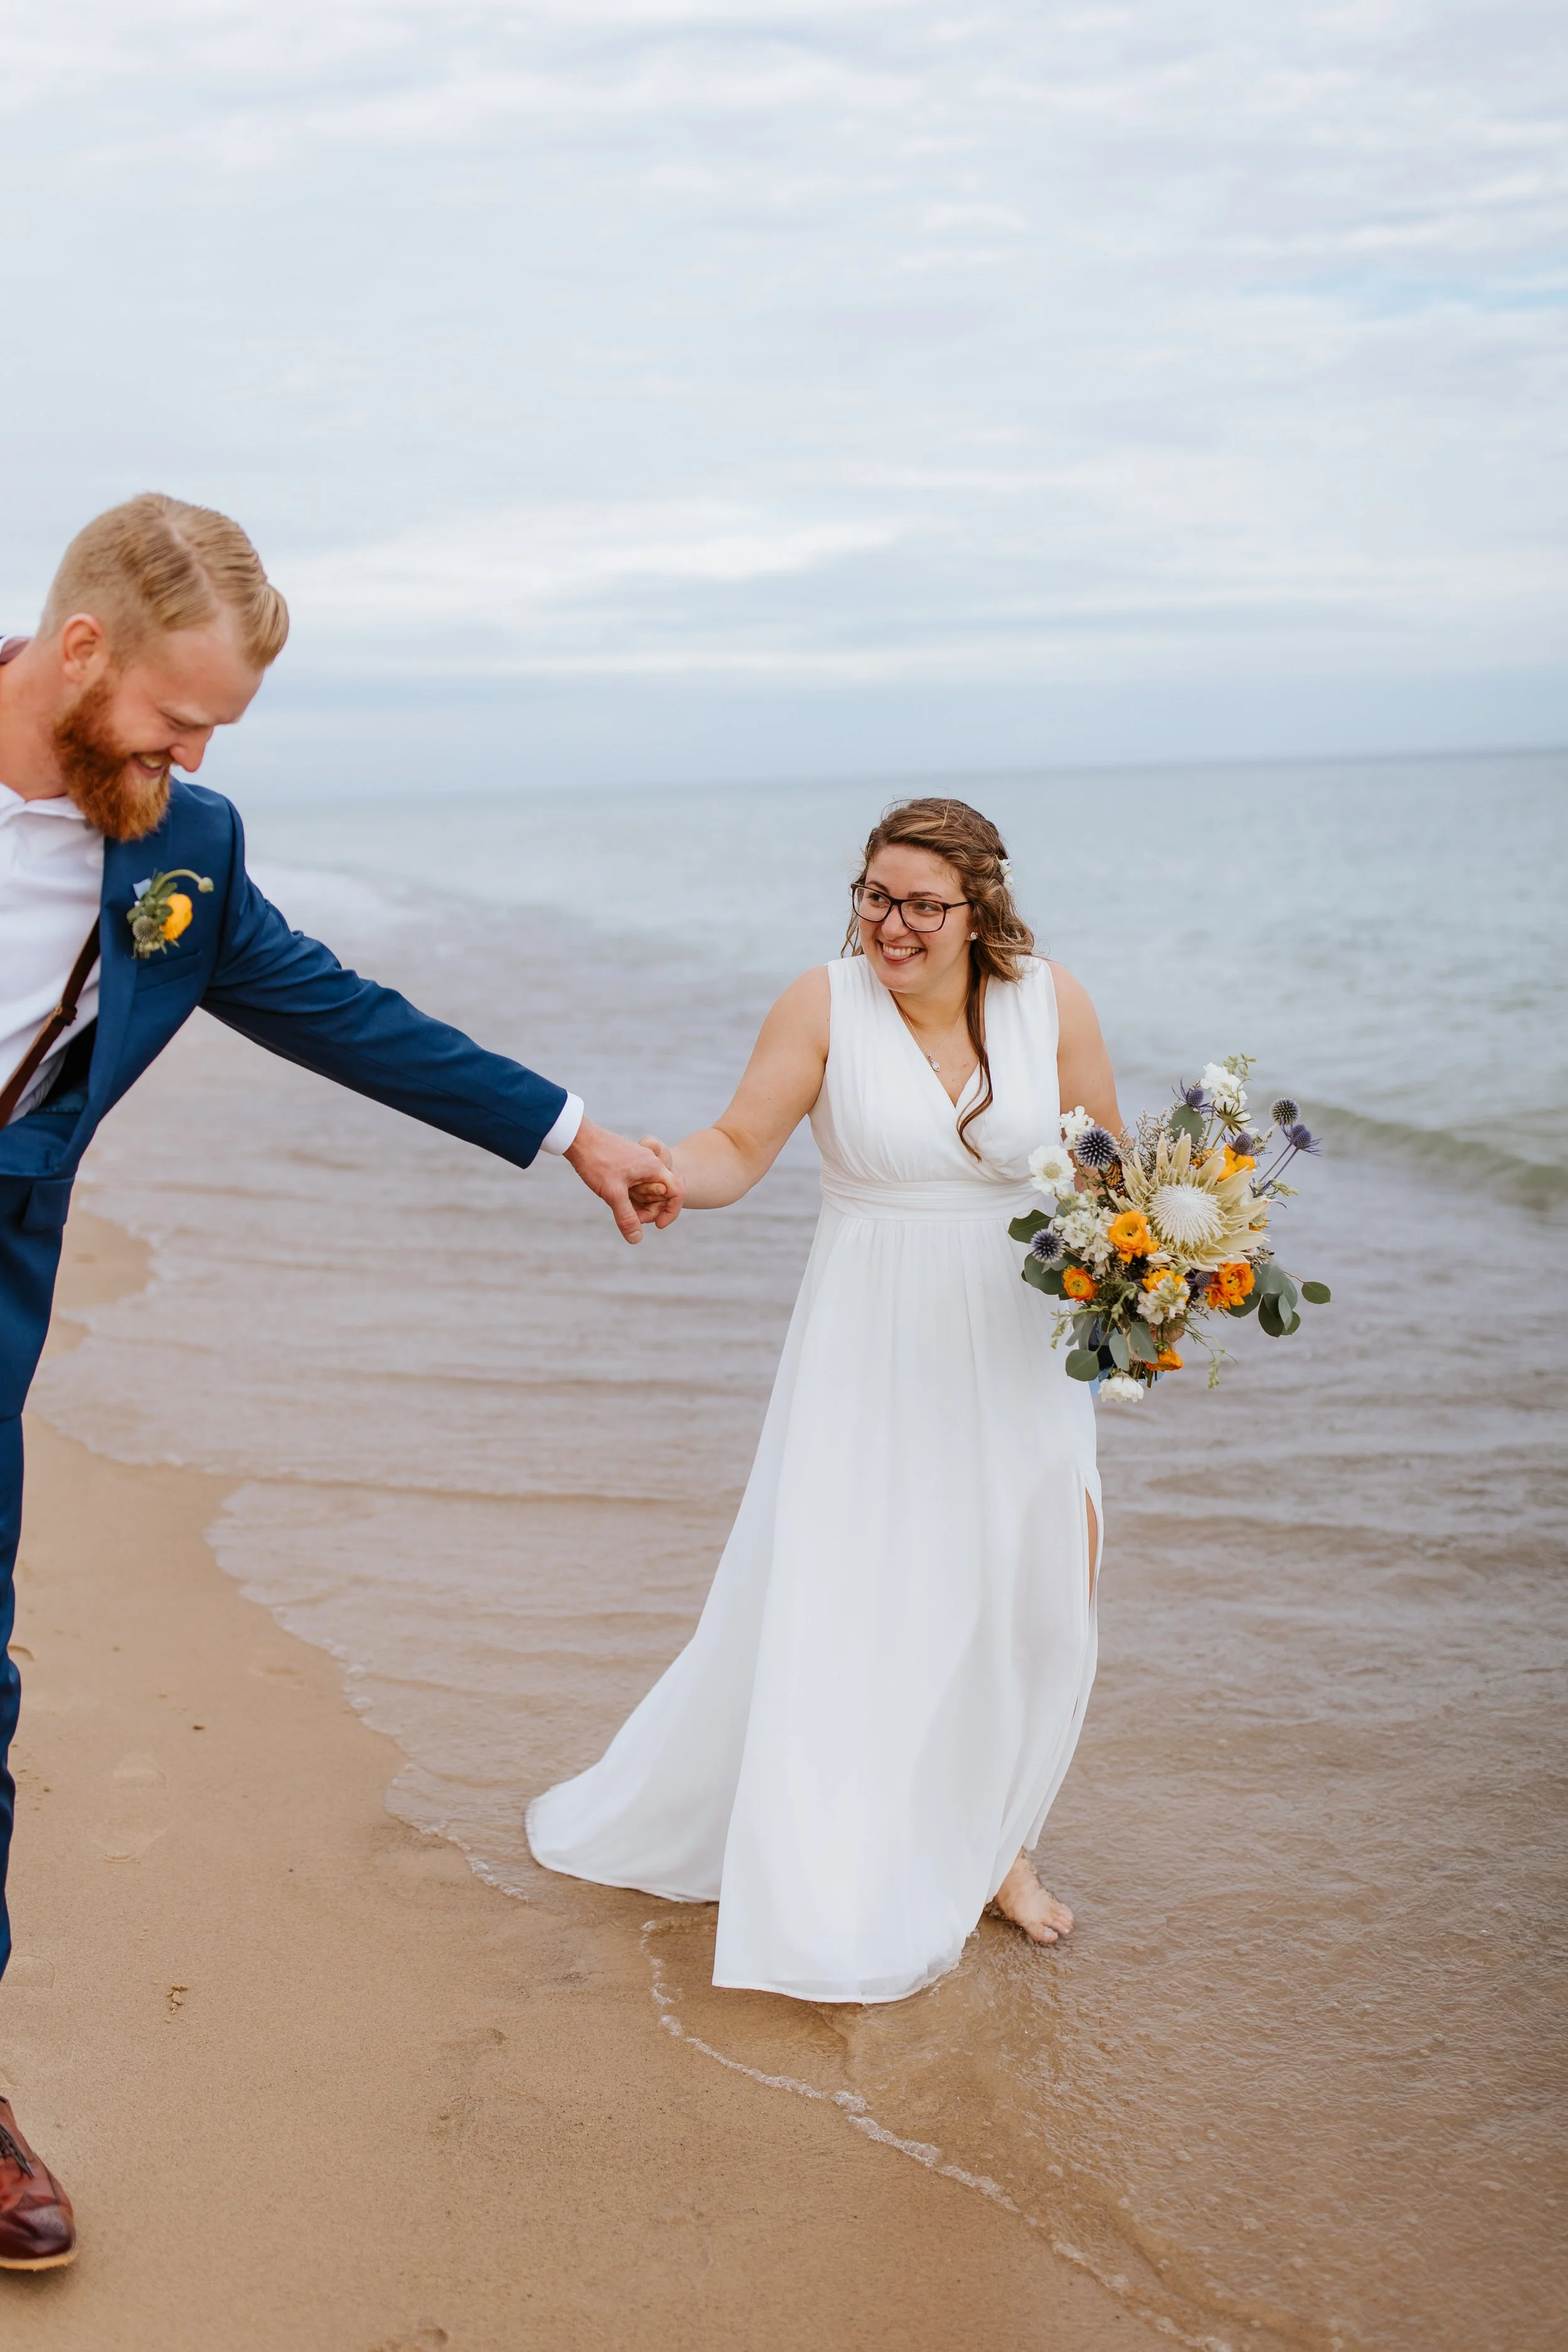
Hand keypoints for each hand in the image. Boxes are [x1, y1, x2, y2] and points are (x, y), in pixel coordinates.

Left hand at [564, 1118, 684, 1243]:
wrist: (578, 1138)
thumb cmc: (597, 1161)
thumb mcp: (612, 1194)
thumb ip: (626, 1218)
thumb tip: (636, 1239)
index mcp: (654, 1168)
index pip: (678, 1192)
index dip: (671, 1212)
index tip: (657, 1225)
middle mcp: (651, 1164)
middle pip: (663, 1194)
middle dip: (650, 1210)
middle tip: (632, 1217)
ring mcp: (640, 1163)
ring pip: (649, 1190)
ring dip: (639, 1203)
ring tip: (618, 1205)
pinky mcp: (629, 1164)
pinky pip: (639, 1184)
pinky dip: (631, 1195)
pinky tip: (614, 1197)